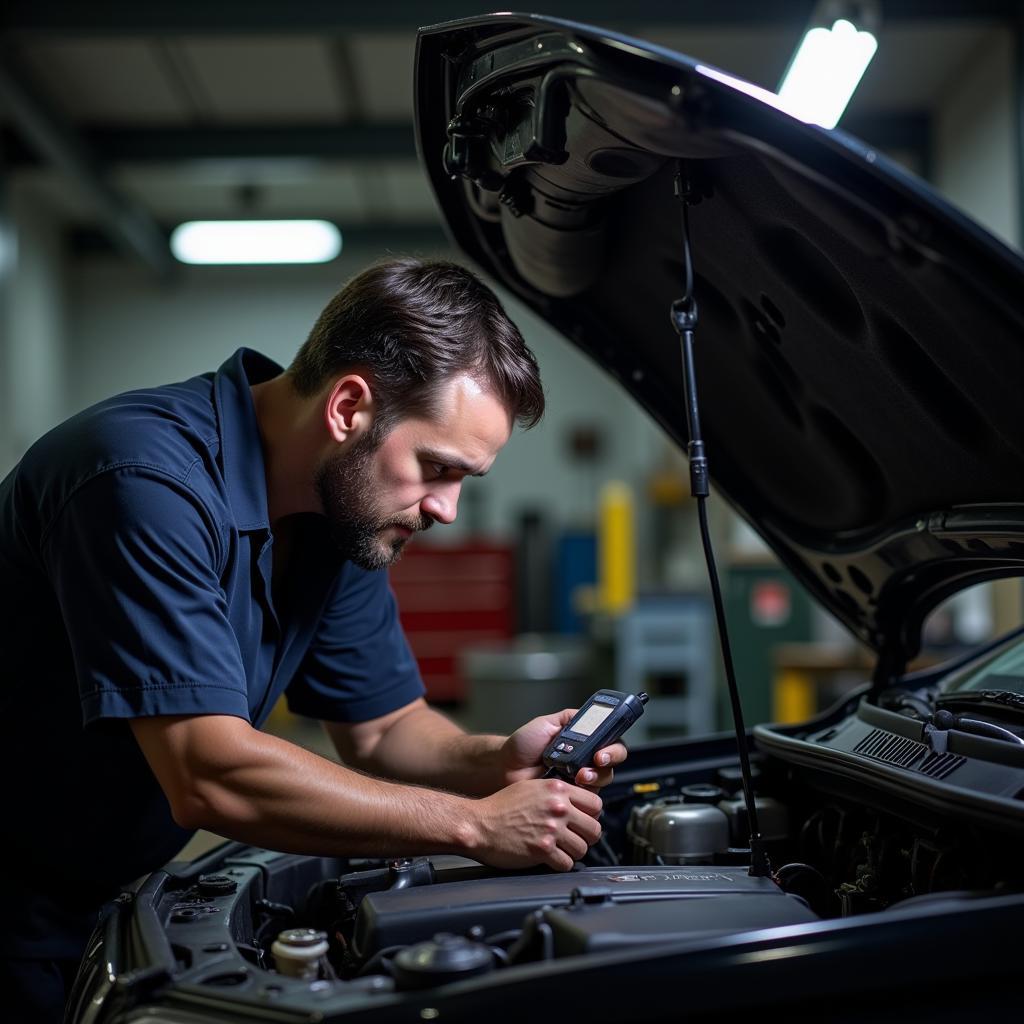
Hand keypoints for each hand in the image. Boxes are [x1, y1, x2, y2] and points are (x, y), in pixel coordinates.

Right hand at [469, 778, 602, 870]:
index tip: (583, 821)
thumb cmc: (500, 807)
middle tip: (574, 839)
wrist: (479, 824)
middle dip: (586, 837)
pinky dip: (560, 865)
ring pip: (583, 849)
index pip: (596, 803)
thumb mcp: (531, 787)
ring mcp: (551, 829)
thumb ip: (556, 793)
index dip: (591, 815)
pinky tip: (550, 859)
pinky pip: (567, 864)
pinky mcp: (543, 850)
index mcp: (557, 789)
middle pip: (594, 829)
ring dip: (572, 853)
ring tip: (560, 850)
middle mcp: (557, 807)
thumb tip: (575, 804)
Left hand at [500, 708, 627, 790]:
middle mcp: (585, 758)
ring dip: (596, 776)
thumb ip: (569, 717)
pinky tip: (572, 786)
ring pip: (604, 779)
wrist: (506, 767)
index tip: (603, 748)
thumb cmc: (523, 746)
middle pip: (613, 760)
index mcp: (583, 740)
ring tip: (579, 775)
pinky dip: (584, 793)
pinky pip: (589, 797)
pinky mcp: (574, 797)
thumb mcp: (546, 723)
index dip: (612, 745)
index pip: (609, 739)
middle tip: (597, 760)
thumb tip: (590, 713)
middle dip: (609, 760)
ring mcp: (580, 778)